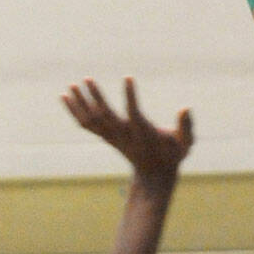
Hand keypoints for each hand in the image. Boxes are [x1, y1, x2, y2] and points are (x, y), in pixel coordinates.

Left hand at [62, 77, 193, 179]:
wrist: (155, 175)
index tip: (128, 77)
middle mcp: (124, 136)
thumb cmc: (172, 156)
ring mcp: (113, 138)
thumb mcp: (185, 144)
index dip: (131, 96)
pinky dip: (75, 112)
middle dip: (95, 98)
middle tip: (87, 79)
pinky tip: (66, 98)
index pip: (134, 113)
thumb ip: (187, 127)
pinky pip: (87, 124)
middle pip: (105, 117)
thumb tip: (186, 108)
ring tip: (71, 86)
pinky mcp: (107, 138)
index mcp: (142, 134)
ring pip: (92, 120)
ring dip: (81, 104)